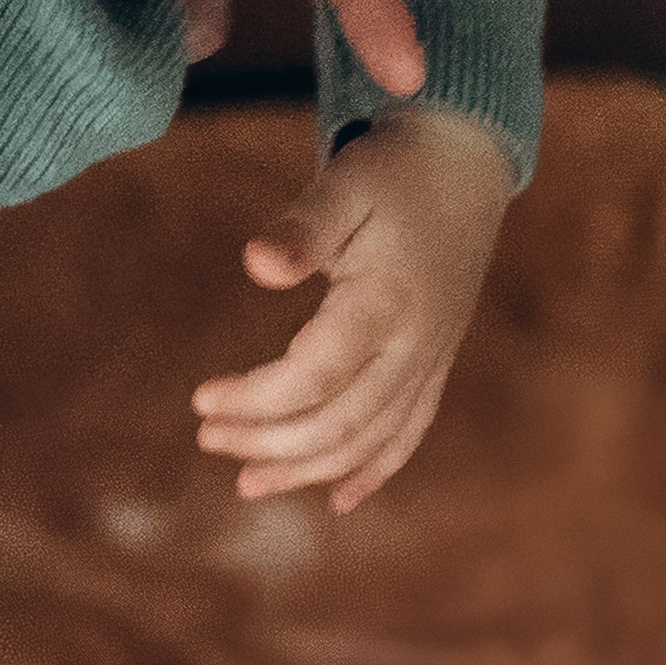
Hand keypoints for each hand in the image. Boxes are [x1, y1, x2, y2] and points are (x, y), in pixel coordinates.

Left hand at [191, 106, 511, 514]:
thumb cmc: (393, 171)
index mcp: (386, 302)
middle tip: (206, 437)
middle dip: (268, 442)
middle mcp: (415, 345)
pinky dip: (373, 471)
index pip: (314, 377)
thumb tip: (254, 263)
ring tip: (247, 480)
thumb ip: (302, 226)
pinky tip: (337, 499)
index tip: (200, 399)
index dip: (255, 399)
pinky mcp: (436, 364)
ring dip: (307, 468)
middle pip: (339, 423)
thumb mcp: (345, 182)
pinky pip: (408, 434)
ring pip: (370, 440)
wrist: (465, 165)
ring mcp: (431, 361)